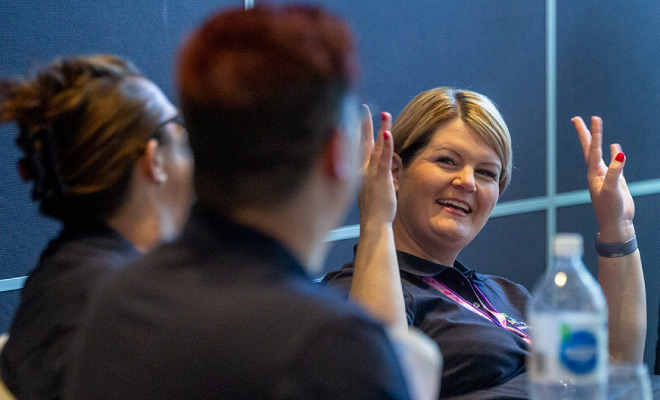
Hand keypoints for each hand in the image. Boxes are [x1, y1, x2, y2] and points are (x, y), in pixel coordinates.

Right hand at [358, 105, 395, 225]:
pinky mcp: (380, 177)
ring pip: (376, 146)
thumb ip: (373, 175)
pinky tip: (387, 133)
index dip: (358, 131)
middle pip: (362, 141)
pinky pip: (384, 158)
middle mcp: (362, 169)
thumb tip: (378, 169)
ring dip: (380, 129)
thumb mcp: (370, 188)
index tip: (357, 117)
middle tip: (363, 108)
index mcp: (359, 171)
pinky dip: (386, 145)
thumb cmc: (374, 208)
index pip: (358, 147)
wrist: (373, 223)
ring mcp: (371, 172)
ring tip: (383, 114)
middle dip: (363, 123)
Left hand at [572, 116, 634, 241]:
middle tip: (577, 118)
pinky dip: (615, 154)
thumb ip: (615, 172)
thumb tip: (620, 154)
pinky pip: (614, 163)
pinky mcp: (616, 181)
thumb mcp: (612, 190)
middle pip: (589, 148)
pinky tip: (616, 148)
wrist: (616, 224)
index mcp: (593, 173)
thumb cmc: (611, 209)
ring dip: (597, 140)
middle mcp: (597, 172)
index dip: (593, 133)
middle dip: (585, 133)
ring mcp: (606, 176)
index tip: (593, 118)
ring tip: (595, 128)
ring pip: (601, 153)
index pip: (592, 148)